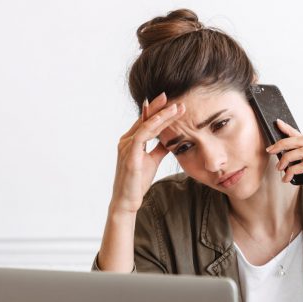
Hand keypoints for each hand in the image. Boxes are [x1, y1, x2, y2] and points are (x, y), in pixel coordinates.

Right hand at [111, 92, 185, 213]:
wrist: (127, 201)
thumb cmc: (137, 181)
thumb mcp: (152, 161)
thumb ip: (159, 148)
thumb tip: (171, 139)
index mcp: (131, 141)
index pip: (145, 121)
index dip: (159, 111)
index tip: (174, 104)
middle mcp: (126, 141)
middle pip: (145, 119)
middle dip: (161, 108)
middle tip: (175, 98)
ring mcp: (126, 147)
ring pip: (145, 125)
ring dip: (161, 115)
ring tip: (176, 108)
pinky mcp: (130, 156)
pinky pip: (142, 136)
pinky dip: (152, 126)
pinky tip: (163, 120)